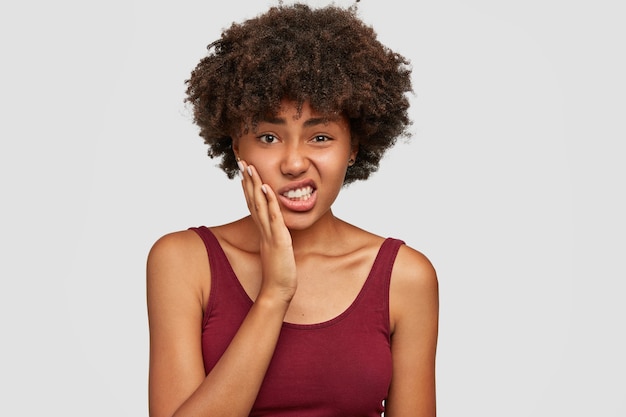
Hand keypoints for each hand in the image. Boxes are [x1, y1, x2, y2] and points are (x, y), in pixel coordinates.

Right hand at [239, 160, 296, 303]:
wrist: (278, 291)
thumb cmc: (279, 272)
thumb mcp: (275, 249)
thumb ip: (273, 238)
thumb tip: (274, 230)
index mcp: (263, 231)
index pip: (253, 205)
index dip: (248, 187)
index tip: (245, 171)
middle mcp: (263, 230)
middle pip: (252, 200)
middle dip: (247, 180)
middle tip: (242, 162)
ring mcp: (269, 234)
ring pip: (259, 205)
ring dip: (255, 186)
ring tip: (250, 168)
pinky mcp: (278, 240)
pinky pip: (273, 218)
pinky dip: (269, 202)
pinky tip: (267, 188)